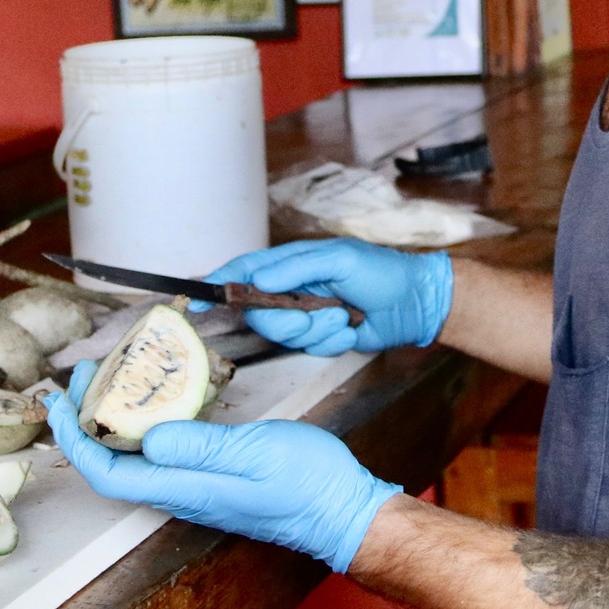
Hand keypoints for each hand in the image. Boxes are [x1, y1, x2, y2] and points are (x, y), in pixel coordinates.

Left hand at [47, 363, 400, 573]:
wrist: (341, 510)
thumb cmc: (306, 483)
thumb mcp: (255, 453)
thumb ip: (201, 447)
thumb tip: (148, 437)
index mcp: (184, 488)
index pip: (107, 473)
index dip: (75, 440)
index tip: (59, 402)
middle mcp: (181, 492)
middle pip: (113, 463)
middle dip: (88, 419)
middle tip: (86, 371)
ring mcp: (196, 486)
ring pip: (136, 456)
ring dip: (113, 417)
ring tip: (110, 376)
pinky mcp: (212, 476)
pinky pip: (163, 451)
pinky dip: (146, 419)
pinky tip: (157, 395)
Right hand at [198, 239, 452, 354]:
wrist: (415, 303)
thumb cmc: (380, 271)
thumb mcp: (339, 260)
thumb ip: (296, 268)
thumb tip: (257, 278)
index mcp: (290, 263)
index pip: (243, 272)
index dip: (217, 285)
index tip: (193, 303)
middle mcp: (291, 289)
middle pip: (260, 312)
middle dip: (288, 320)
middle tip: (319, 312)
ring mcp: (305, 315)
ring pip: (285, 335)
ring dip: (317, 330)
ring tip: (344, 316)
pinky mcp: (320, 338)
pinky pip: (310, 348)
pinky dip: (332, 341)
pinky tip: (352, 329)